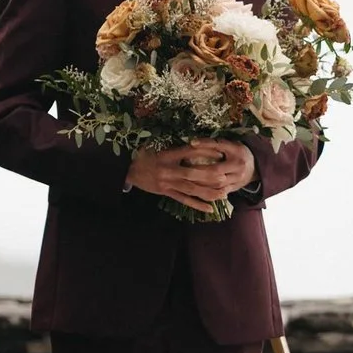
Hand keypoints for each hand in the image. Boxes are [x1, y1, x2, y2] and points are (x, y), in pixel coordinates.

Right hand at [128, 140, 251, 211]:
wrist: (126, 170)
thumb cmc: (144, 156)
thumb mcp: (157, 147)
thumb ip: (176, 148)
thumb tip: (196, 144)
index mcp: (167, 155)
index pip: (189, 153)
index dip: (205, 152)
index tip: (220, 152)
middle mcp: (168, 170)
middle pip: (192, 174)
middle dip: (210, 177)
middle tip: (226, 177)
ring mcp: (167, 184)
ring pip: (191, 189)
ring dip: (208, 192)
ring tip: (223, 194)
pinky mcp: (166, 193)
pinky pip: (184, 200)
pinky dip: (197, 205)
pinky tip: (210, 208)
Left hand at [189, 139, 257, 194]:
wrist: (257, 166)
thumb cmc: (238, 152)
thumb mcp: (230, 144)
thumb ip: (214, 144)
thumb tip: (192, 143)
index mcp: (236, 151)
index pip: (219, 146)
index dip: (205, 144)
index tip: (191, 144)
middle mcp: (238, 165)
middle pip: (216, 170)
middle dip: (198, 171)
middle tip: (184, 170)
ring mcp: (238, 178)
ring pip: (217, 184)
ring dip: (201, 184)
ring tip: (187, 182)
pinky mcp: (236, 188)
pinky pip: (220, 193)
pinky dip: (208, 192)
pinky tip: (196, 191)